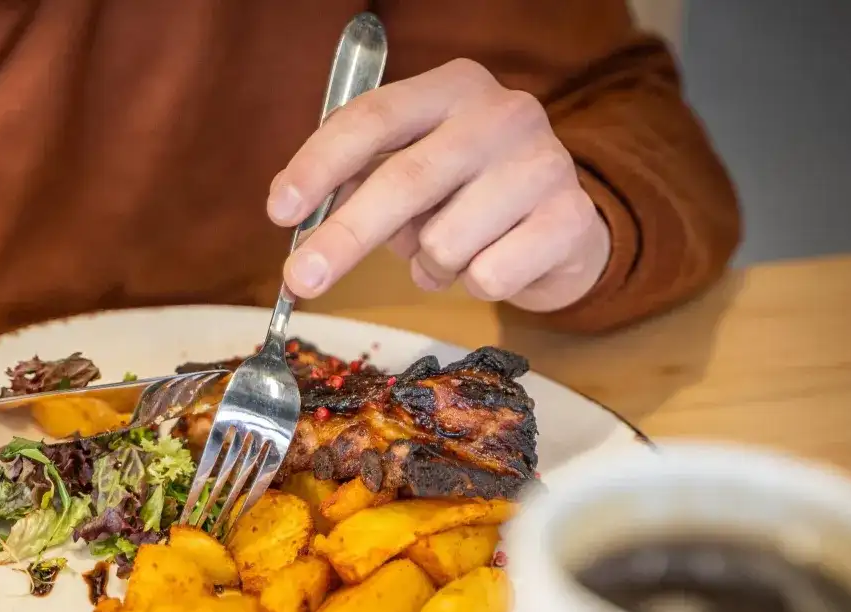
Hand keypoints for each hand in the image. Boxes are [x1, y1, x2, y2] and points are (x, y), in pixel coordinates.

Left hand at [270, 59, 609, 311]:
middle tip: (301, 280)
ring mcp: (544, 162)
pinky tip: (492, 264)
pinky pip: (489, 275)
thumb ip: (356, 180)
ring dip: (430, 266)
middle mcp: (502, 113)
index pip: (373, 119)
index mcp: (451, 88)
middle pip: (403, 179)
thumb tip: (290, 208)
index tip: (280, 211)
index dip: (320, 165)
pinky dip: (474, 284)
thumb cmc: (468, 198)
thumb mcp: (410, 174)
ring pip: (445, 242)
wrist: (562, 230)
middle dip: (343, 237)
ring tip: (449, 256)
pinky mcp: (570, 218)